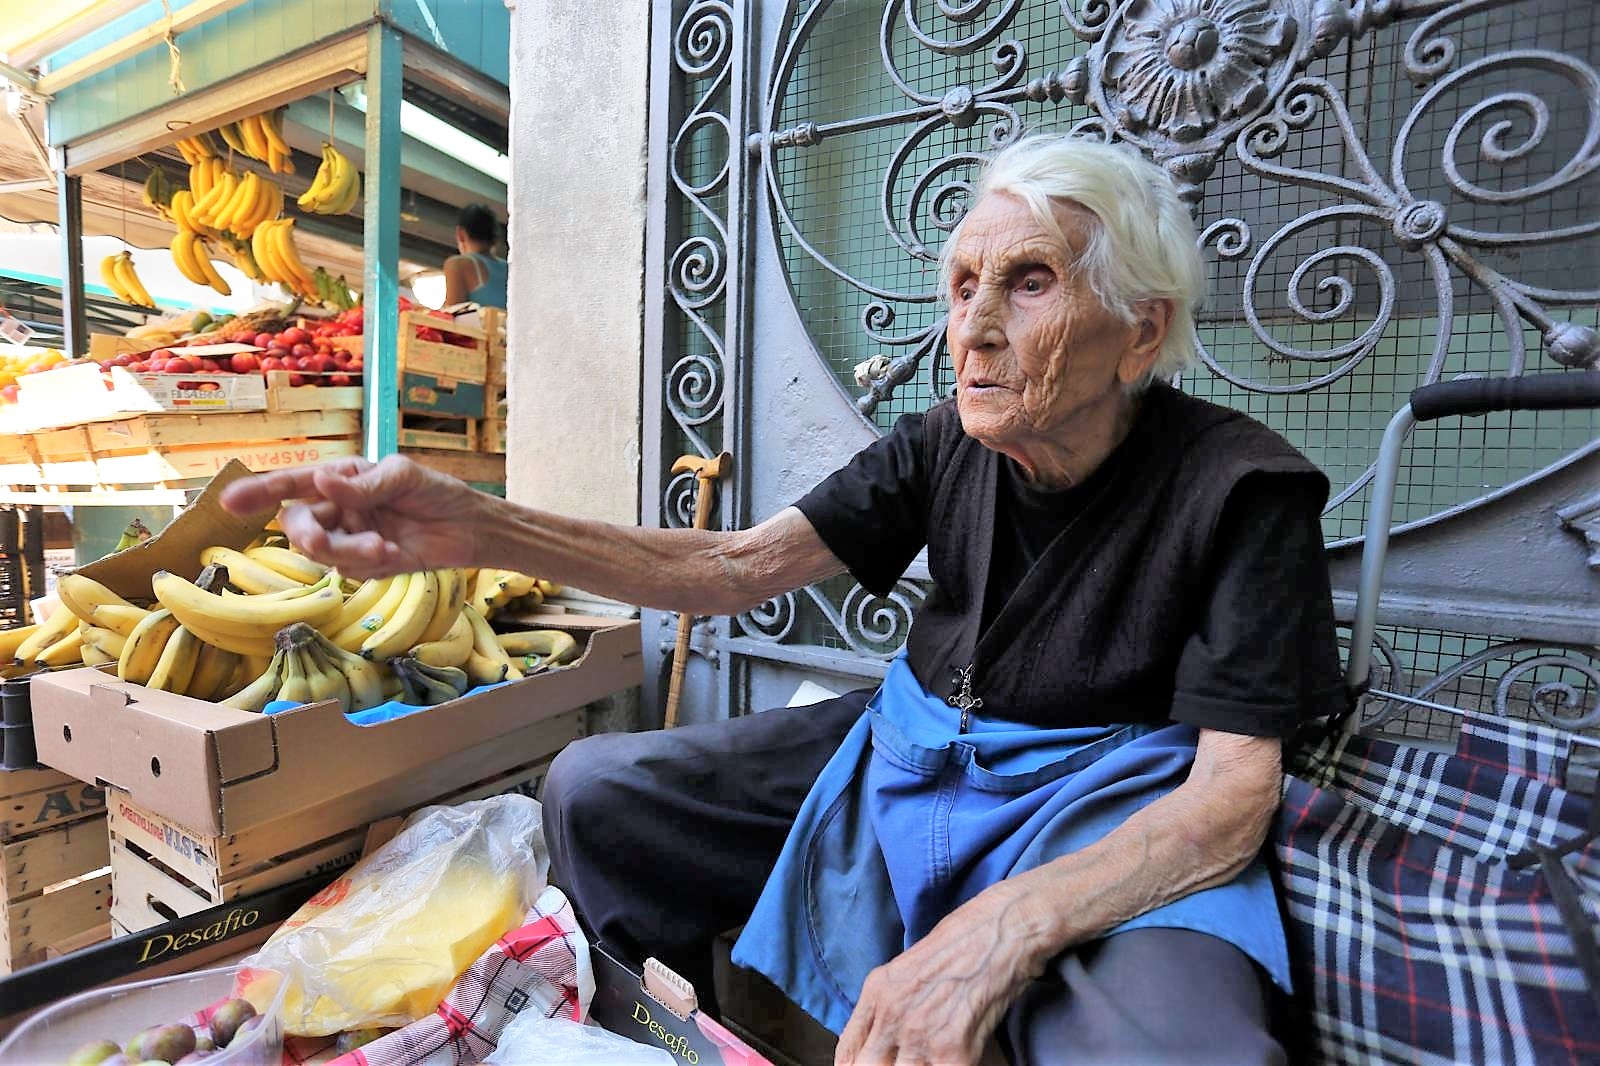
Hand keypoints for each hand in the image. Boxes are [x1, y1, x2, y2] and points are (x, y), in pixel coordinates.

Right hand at [219, 455, 494, 578]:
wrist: (469, 527)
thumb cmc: (436, 492)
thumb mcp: (403, 476)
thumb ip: (363, 484)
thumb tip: (323, 482)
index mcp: (341, 480)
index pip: (293, 484)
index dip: (260, 492)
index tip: (229, 503)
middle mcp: (338, 509)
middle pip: (297, 524)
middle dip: (303, 534)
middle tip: (316, 540)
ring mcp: (350, 538)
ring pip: (322, 552)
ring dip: (346, 552)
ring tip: (381, 547)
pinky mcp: (367, 565)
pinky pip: (350, 569)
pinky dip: (368, 563)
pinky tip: (394, 554)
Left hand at [835, 883, 1045, 1064]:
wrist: (1001, 931)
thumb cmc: (962, 943)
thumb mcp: (907, 968)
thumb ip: (885, 1006)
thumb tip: (881, 1046)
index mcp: (877, 993)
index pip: (846, 1054)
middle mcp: (891, 1015)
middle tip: (907, 1061)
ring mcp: (919, 1035)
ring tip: (933, 1058)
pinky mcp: (951, 1051)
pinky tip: (957, 1059)